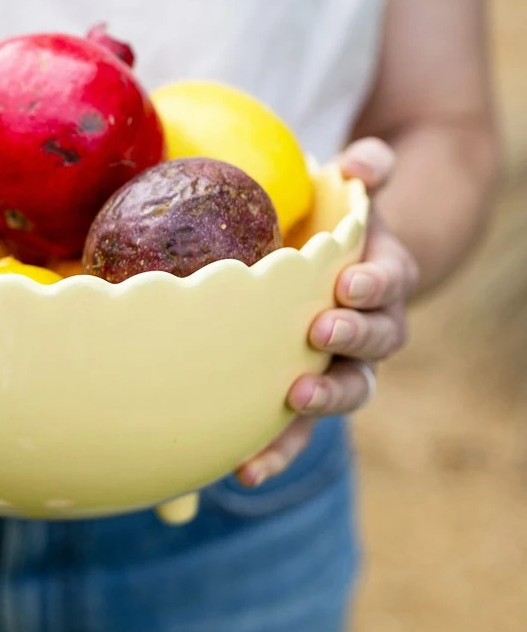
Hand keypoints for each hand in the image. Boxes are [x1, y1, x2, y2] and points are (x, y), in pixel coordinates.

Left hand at [236, 138, 418, 486]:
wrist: (332, 274)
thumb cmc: (331, 226)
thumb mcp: (348, 190)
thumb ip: (367, 169)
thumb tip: (361, 161)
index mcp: (379, 279)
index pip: (389, 281)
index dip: (374, 285)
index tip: (349, 283)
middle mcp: (369, 331)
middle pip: (374, 346)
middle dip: (351, 342)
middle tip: (320, 333)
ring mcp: (338, 368)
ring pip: (344, 394)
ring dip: (319, 404)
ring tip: (290, 404)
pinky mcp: (300, 397)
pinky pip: (293, 430)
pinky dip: (273, 452)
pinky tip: (241, 471)